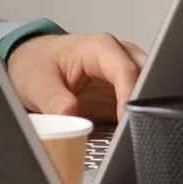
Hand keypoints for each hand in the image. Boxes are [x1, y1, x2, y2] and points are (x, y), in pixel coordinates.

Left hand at [7, 32, 146, 121]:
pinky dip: (138, 120)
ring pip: (150, 92)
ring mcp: (124, 75)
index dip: (129, 96)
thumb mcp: (36, 83)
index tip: (125, 120)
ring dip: (144, 113)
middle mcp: (119, 57)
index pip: (125, 70)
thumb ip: (53, 100)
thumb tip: (71, 115)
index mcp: (100, 47)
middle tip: (134, 130)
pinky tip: (128, 135)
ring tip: (132, 135)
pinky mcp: (123, 94)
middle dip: (144, 104)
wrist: (32, 63)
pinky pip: (140, 106)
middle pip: (147, 79)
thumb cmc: (36, 63)